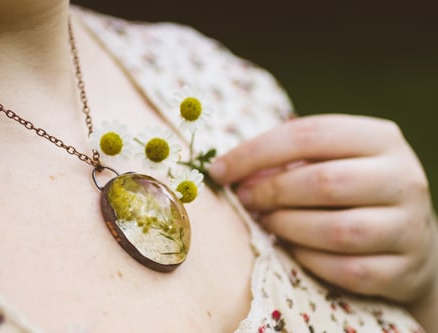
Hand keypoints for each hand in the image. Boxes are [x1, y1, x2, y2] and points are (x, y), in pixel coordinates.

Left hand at [209, 114, 437, 305]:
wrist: (408, 238)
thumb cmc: (352, 191)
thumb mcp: (328, 161)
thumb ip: (287, 161)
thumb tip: (231, 171)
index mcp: (379, 138)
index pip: (308, 134)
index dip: (255, 152)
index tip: (220, 170)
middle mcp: (402, 177)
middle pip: (324, 182)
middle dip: (272, 192)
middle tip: (245, 199)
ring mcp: (409, 225)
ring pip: (338, 230)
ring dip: (288, 227)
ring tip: (266, 222)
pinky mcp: (404, 269)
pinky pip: (347, 269)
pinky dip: (309, 260)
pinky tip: (291, 250)